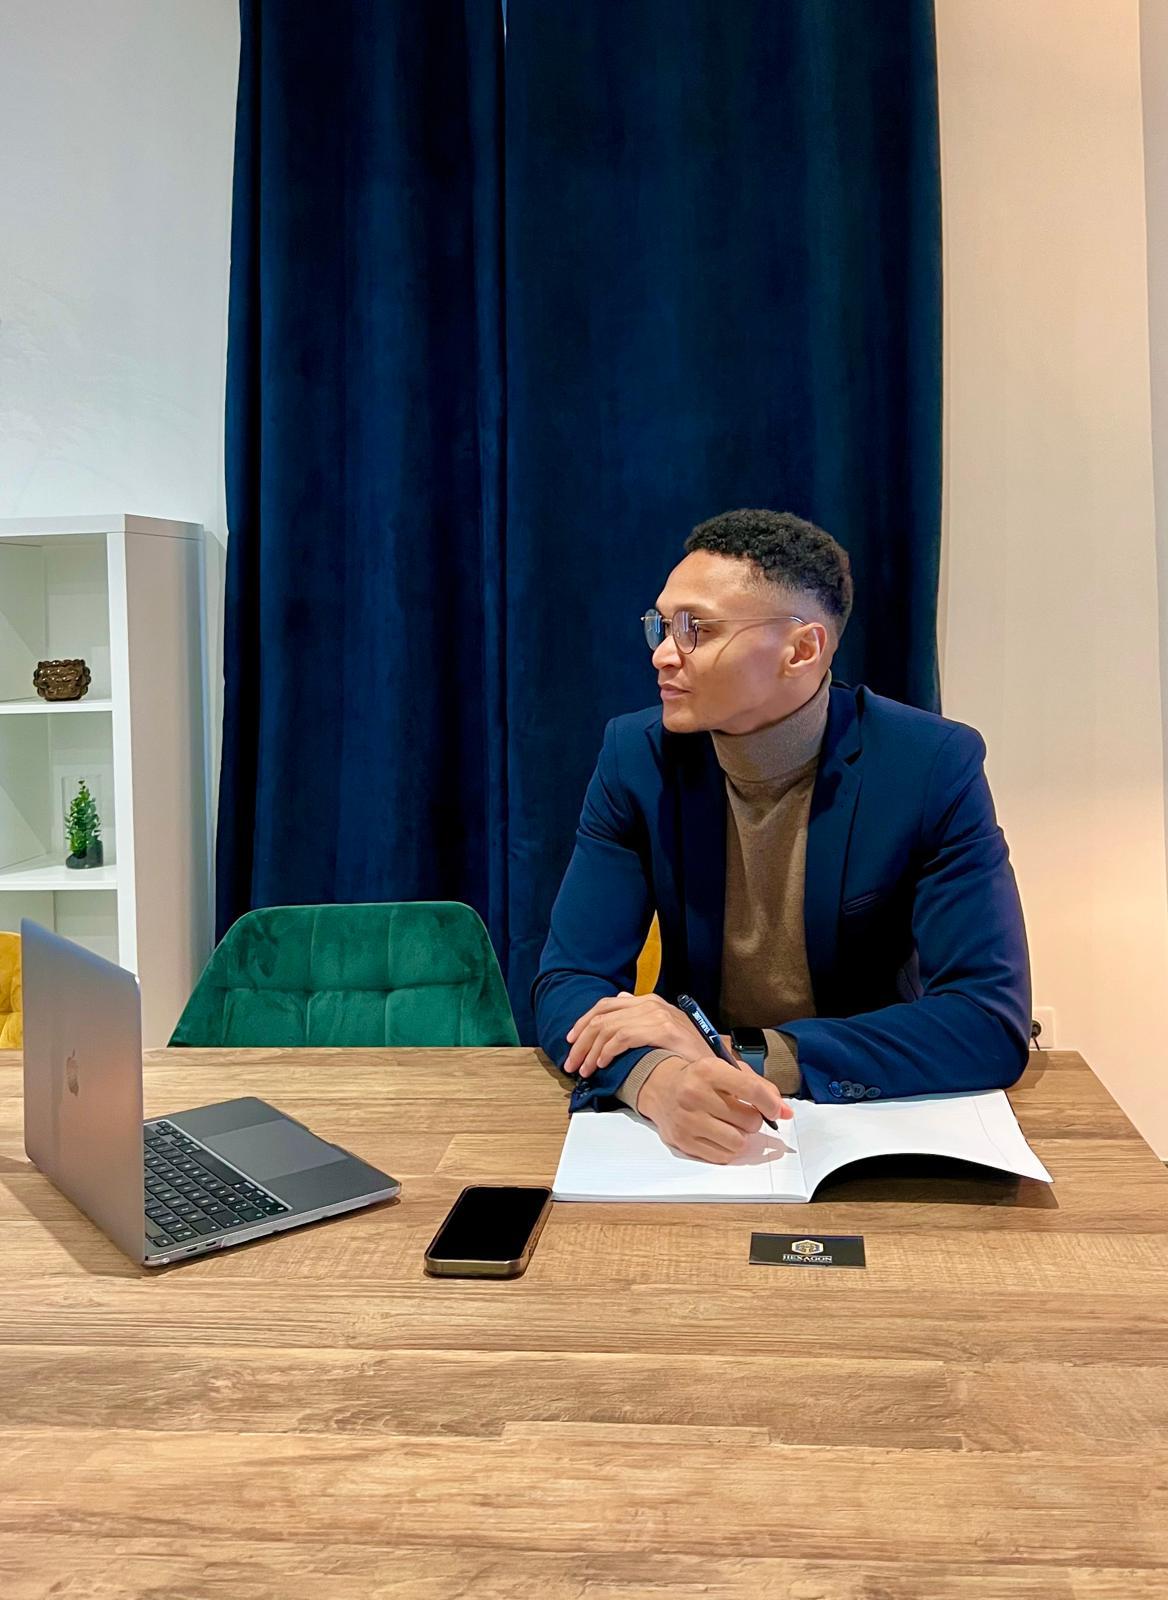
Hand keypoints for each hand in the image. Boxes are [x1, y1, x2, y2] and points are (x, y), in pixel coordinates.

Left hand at [564, 992, 708, 1076]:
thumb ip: (641, 1014)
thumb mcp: (664, 1028)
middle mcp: (651, 1004)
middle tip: (571, 1063)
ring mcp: (657, 1015)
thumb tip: (620, 1000)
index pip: (606, 1006)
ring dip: (591, 1051)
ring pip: (608, 1028)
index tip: (570, 1042)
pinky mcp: (662, 1030)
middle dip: (581, 1041)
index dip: (583, 1023)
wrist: (716, 1065)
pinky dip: (607, 1051)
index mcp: (649, 1002)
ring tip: (586, 1070)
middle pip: (602, 1016)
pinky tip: (603, 1064)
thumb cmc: (688, 1052)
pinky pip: (623, 1037)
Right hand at [636, 1055, 792, 1163]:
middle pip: (749, 1121)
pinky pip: (722, 1156)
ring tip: (731, 1125)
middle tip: (741, 1113)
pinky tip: (719, 1134)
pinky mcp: (683, 1141)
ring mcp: (688, 1120)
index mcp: (709, 1070)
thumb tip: (785, 1112)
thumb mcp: (727, 1070)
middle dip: (753, 1120)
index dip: (772, 1104)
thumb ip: (760, 1087)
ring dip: (741, 1136)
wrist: (659, 1086)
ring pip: (738, 1142)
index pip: (752, 1090)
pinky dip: (728, 1149)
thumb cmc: (700, 1078)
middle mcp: (695, 1094)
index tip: (777, 1111)